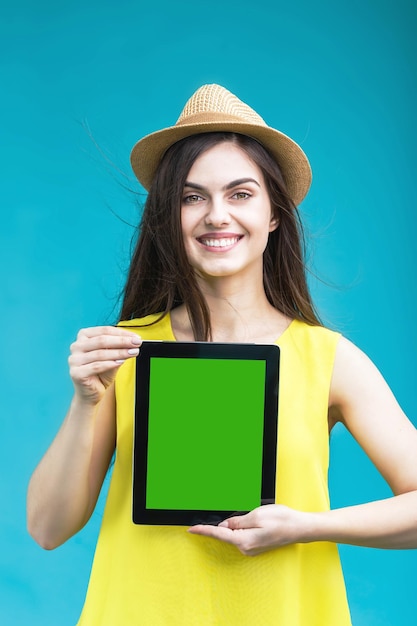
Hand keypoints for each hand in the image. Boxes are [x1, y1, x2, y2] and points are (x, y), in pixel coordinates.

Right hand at [68, 326, 141, 404]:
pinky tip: (121, 362)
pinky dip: (110, 363)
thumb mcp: (113, 357)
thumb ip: (120, 348)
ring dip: (119, 352)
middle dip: (122, 341)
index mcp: (84, 336)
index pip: (105, 331)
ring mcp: (74, 359)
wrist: (92, 392)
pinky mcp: (76, 373)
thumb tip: (134, 340)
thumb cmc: (101, 372)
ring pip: (100, 353)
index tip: (136, 337)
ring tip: (133, 352)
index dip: (122, 333)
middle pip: (102, 340)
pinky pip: (96, 366)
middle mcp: (76, 346)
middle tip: (137, 343)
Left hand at [188, 504, 312, 555]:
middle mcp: (246, 548)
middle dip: (224, 523)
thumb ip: (237, 522)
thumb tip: (224, 526)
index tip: (191, 529)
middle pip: (226, 534)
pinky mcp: (256, 545)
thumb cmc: (281, 520)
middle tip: (236, 513)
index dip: (204, 530)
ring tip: (254, 516)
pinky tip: (252, 521)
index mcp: (244, 541)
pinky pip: (242, 536)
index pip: (219, 534)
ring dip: (236, 525)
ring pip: (235, 534)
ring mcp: (251, 548)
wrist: (300, 528)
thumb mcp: (257, 515)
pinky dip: (242, 528)